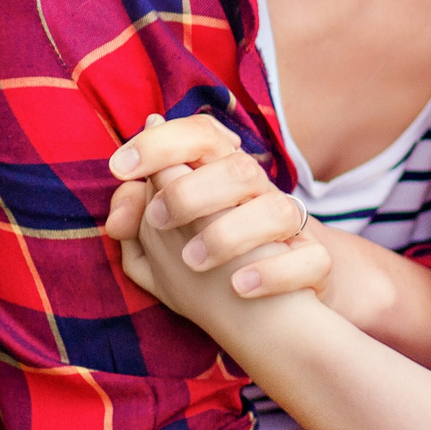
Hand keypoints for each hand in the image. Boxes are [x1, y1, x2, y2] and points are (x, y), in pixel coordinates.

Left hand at [105, 113, 331, 304]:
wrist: (280, 293)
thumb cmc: (216, 254)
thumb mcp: (172, 236)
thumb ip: (140, 220)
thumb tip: (115, 218)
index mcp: (224, 176)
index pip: (200, 136)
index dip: (160, 143)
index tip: (118, 165)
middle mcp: (261, 195)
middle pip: (238, 170)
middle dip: (190, 193)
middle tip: (158, 220)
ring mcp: (291, 228)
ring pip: (276, 211)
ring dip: (229, 235)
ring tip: (193, 261)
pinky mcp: (315, 263)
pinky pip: (310, 261)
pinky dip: (273, 273)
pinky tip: (240, 287)